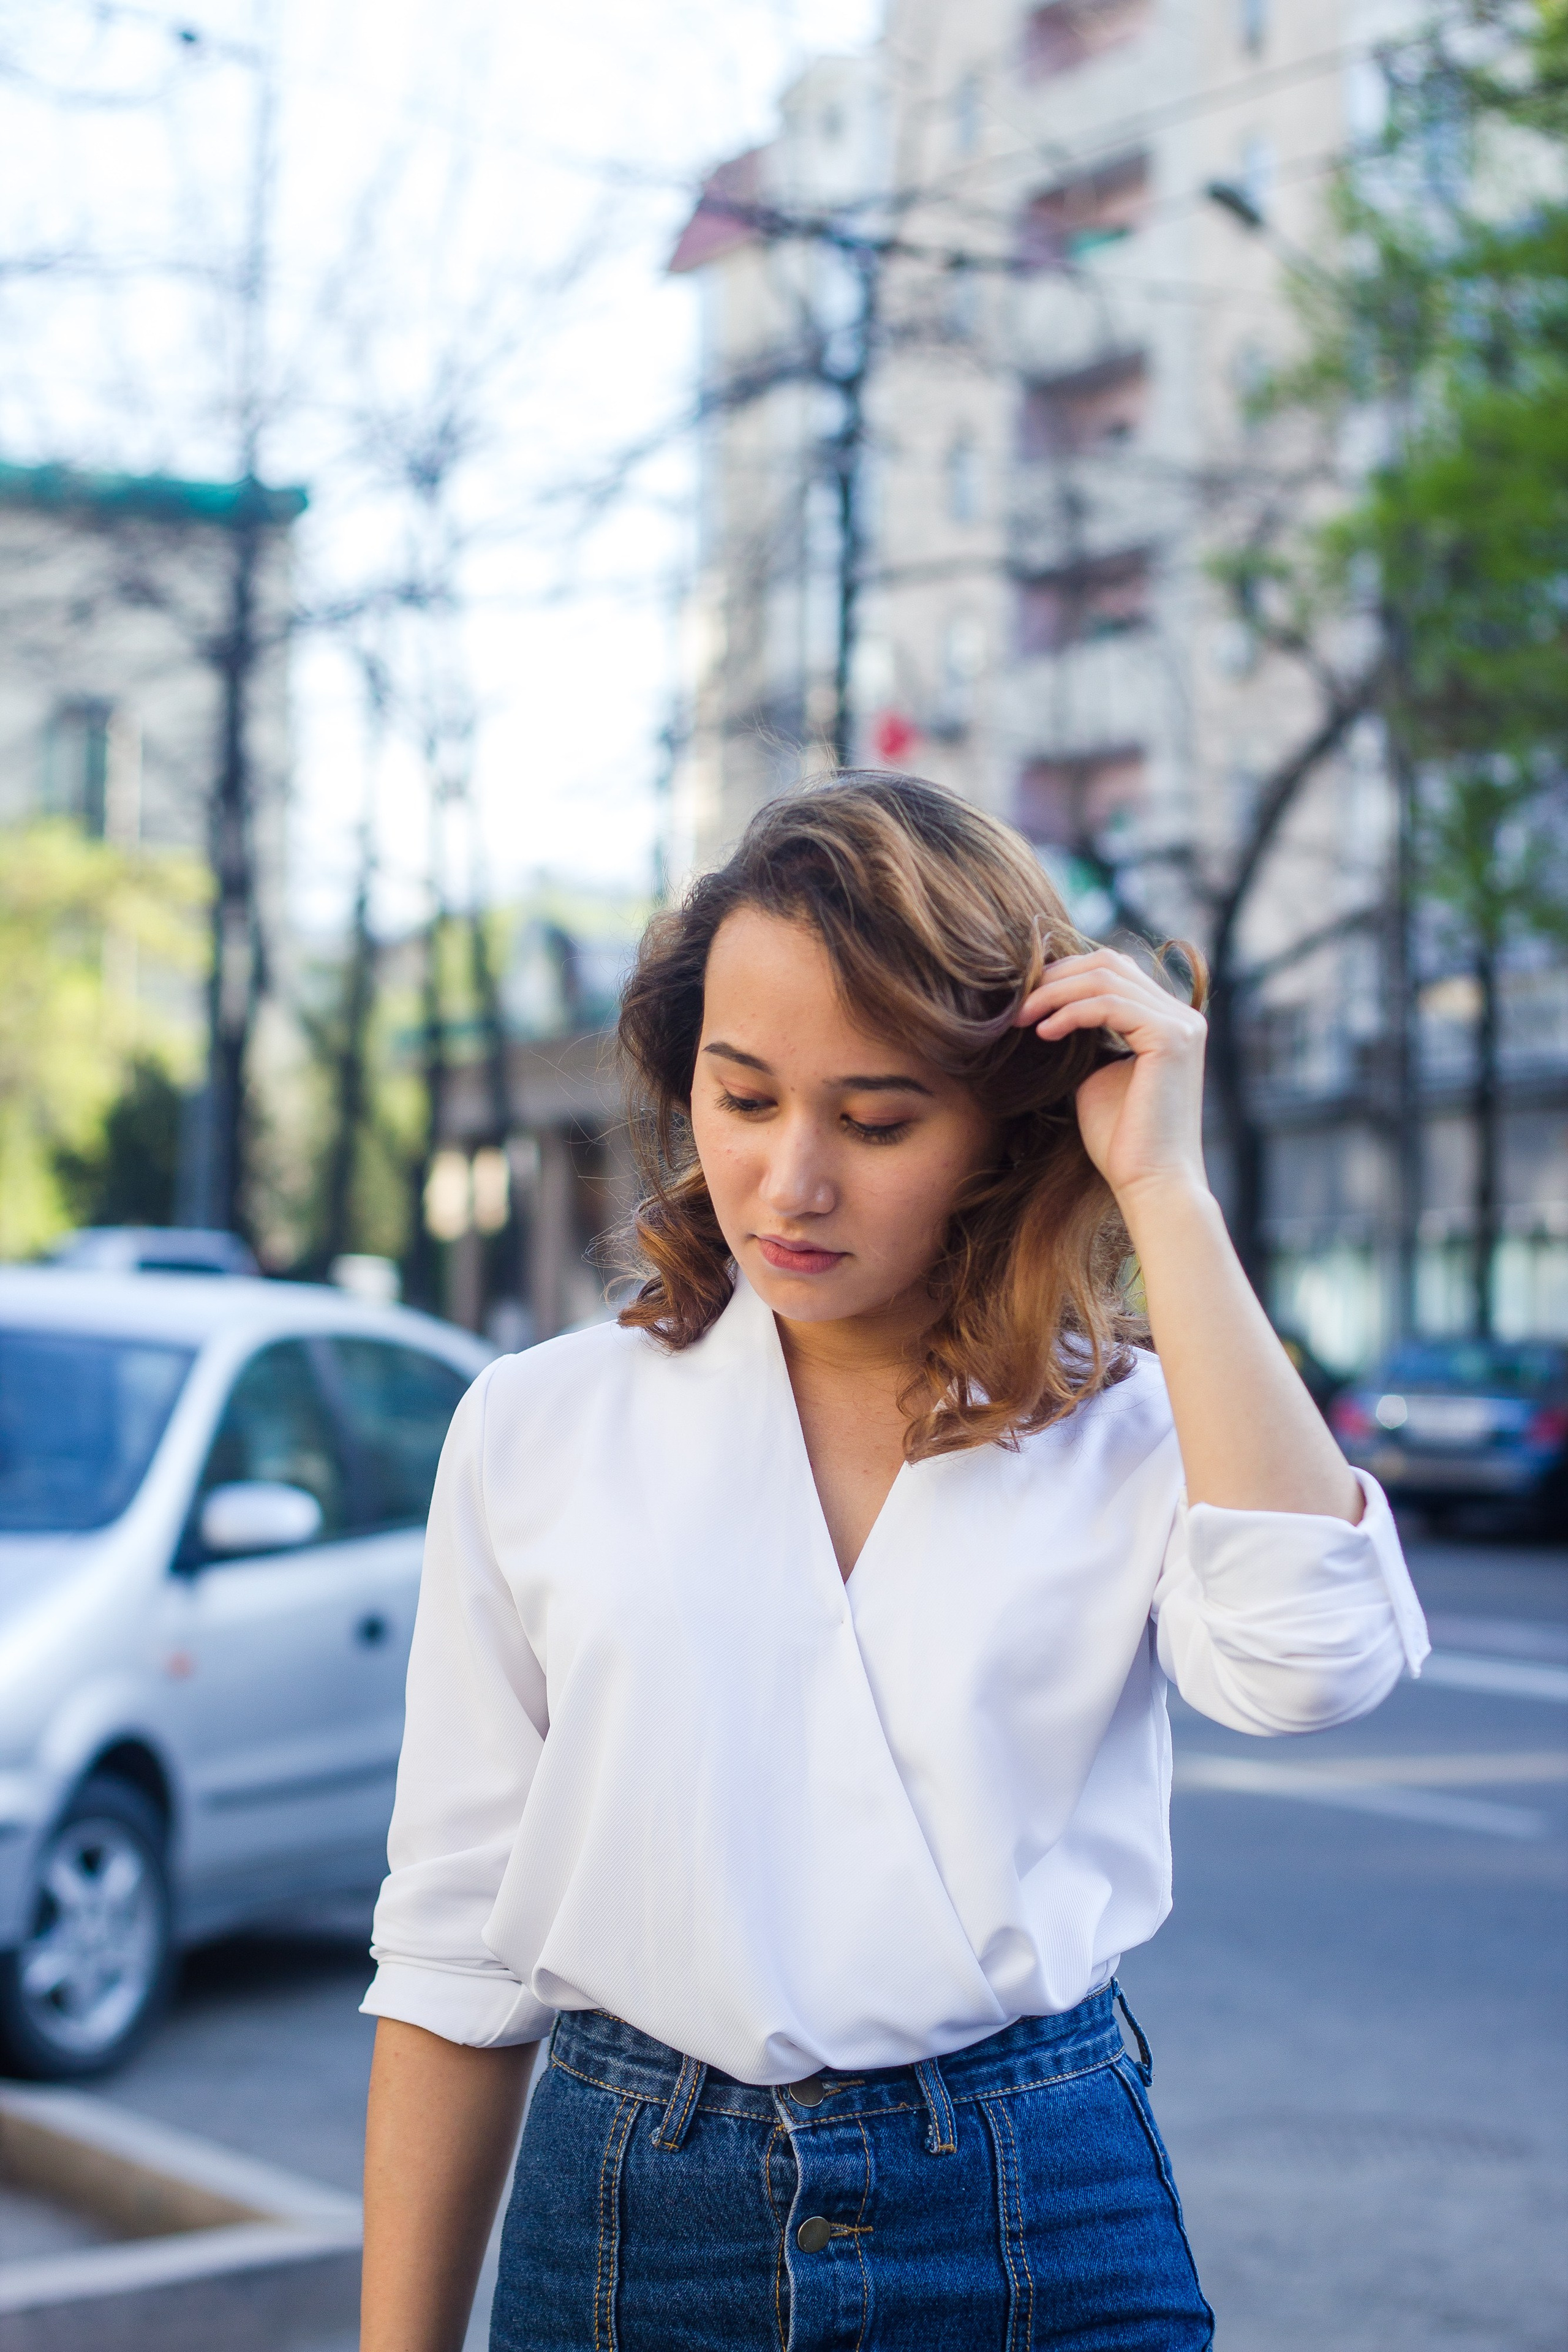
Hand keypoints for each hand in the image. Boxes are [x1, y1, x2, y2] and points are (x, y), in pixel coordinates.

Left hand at [1014, 948, 1207, 1210]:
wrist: (1150, 1183)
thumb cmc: (1120, 1140)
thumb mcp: (1095, 1075)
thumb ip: (1086, 1038)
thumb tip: (1050, 1010)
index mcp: (1168, 1021)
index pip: (1114, 971)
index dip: (1064, 975)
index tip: (1023, 1001)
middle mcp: (1182, 1015)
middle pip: (1109, 963)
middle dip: (1055, 977)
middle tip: (1017, 1004)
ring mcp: (1181, 1024)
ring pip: (1106, 978)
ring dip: (1054, 993)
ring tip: (1020, 1018)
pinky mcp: (1171, 1039)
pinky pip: (1109, 1005)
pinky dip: (1070, 1013)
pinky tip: (1044, 1033)